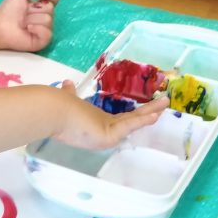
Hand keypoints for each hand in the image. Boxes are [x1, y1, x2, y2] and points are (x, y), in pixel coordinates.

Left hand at [0, 0, 59, 51]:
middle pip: (50, 8)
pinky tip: (28, 28)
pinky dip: (37, 29)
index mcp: (42, 5)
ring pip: (47, 19)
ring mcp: (45, 29)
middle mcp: (45, 17)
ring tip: (23, 23)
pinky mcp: (42, 40)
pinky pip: (47, 33)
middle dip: (34, 9)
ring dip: (32, 19)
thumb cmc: (9, 10)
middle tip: (23, 14)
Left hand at [52, 82, 168, 149]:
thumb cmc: (60, 108)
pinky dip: (142, 120)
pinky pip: (129, 124)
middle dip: (146, 113)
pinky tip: (156, 114)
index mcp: (96, 120)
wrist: (53, 113)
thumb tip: (67, 83)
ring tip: (165, 106)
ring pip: (133, 120)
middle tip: (162, 106)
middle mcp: (104, 128)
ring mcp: (107, 133)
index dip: (133, 114)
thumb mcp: (69, 98)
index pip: (119, 118)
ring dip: (149, 113)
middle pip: (130, 119)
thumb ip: (70, 93)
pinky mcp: (109, 135)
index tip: (145, 111)